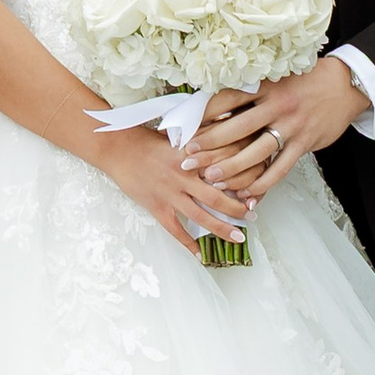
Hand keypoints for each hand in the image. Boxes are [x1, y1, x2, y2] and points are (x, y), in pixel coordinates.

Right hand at [92, 121, 249, 247]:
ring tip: (238, 238)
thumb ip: (204, 130)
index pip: (223, 168)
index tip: (256, 186)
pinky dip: (188, 244)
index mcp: (192, 156)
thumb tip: (228, 119)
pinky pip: (175, 230)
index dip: (242, 178)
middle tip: (253, 216)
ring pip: (200, 216)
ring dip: (221, 229)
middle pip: (217, 197)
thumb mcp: (179, 131)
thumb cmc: (148, 139)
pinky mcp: (156, 206)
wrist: (118, 148)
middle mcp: (183, 176)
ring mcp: (169, 193)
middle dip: (237, 209)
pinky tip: (200, 255)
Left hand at [187, 55, 368, 196]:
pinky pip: (280, 168)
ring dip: (231, 168)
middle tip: (188, 158)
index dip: (203, 114)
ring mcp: (291, 125)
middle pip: (236, 128)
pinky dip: (263, 184)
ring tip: (211, 180)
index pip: (227, 100)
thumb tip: (217, 108)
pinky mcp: (305, 143)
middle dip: (209, 145)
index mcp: (265, 86)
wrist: (346, 84)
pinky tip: (247, 195)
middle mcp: (276, 105)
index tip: (185, 128)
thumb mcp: (277, 77)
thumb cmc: (306, 81)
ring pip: (256, 152)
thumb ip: (252, 92)